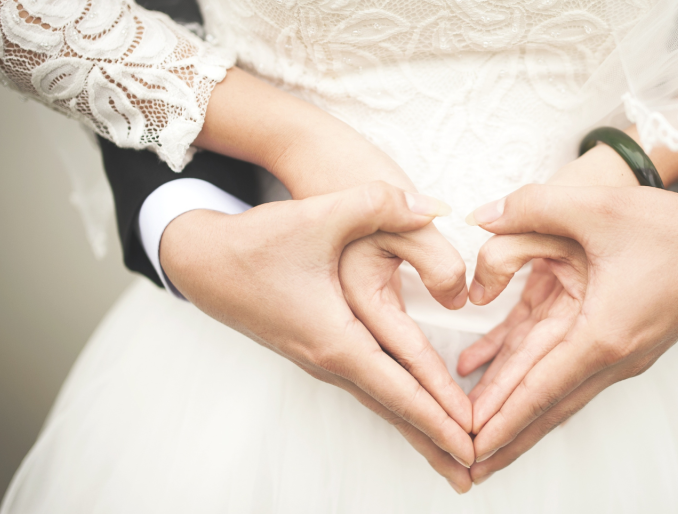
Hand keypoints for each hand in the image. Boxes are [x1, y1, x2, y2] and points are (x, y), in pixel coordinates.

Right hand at [160, 181, 474, 491]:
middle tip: (475, 472)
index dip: (439, 415)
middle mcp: (329, 359)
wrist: (202, 260)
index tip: (473, 442)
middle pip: (393, 410)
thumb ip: (381, 204)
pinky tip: (414, 412)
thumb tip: (437, 208)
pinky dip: (398, 405)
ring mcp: (321, 359)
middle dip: (435, 440)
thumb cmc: (257, 242)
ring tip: (451, 455)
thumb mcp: (320, 215)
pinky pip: (369, 386)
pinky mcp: (318, 349)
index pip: (399, 389)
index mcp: (335, 338)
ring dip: (418, 428)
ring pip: (381, 402)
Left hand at [460, 184, 677, 483]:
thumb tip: (479, 218)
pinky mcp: (616, 342)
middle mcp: (612, 356)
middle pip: (545, 406)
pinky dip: (528, 375)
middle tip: (463, 464)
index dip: (501, 418)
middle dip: (504, 436)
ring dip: (515, 414)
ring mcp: (617, 354)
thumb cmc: (669, 227)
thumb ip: (531, 206)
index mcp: (604, 334)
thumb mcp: (596, 205)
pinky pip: (563, 366)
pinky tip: (490, 370)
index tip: (470, 447)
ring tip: (477, 439)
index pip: (540, 389)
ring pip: (554, 392)